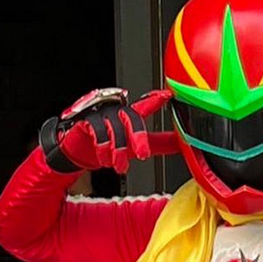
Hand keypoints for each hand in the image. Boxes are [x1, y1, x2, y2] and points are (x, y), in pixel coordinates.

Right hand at [42, 88, 178, 173]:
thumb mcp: (137, 146)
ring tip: (119, 166)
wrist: (80, 151)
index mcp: (130, 115)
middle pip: (131, 119)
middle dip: (138, 138)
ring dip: (119, 152)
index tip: (167, 96)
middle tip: (143, 155)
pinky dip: (103, 149)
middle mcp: (117, 111)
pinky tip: (104, 159)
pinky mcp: (86, 121)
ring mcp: (101, 114)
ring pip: (115, 130)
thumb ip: (158, 144)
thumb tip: (182, 144)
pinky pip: (97, 133)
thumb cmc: (109, 145)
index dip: (155, 100)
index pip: (144, 106)